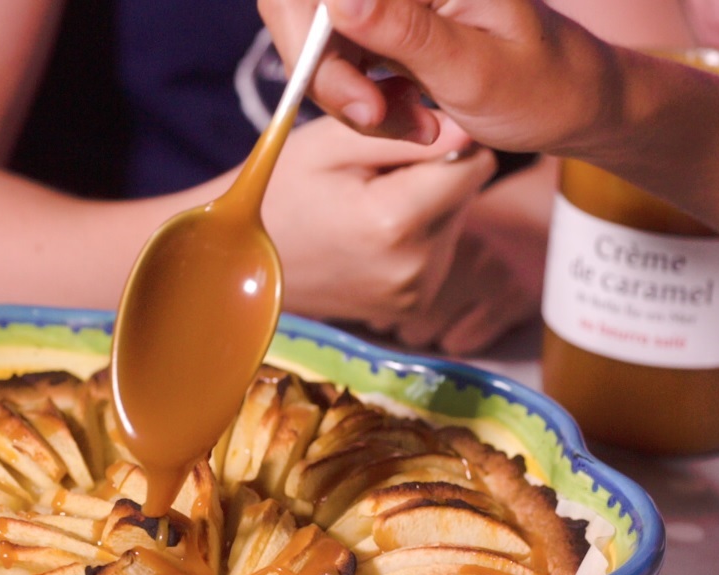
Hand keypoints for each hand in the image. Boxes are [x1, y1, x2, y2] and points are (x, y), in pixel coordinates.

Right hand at [251, 114, 513, 353]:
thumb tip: (468, 126)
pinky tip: (371, 234)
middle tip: (372, 178)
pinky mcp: (413, 305)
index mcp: (393, 221)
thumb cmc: (283, 189)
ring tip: (366, 207)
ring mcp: (414, 293)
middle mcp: (414, 267)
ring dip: (424, 204)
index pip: (473, 161)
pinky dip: (416, 235)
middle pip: (465, 192)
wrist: (245, 259)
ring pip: (455, 220)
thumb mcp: (333, 142)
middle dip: (431, 174)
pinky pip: (439, 249)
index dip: (443, 141)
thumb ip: (404, 130)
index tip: (402, 142)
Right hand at [258, 0, 621, 154]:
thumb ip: (404, 33)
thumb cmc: (546, 87)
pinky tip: (407, 116)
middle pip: (306, 6)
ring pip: (320, 36)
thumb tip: (338, 0)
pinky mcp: (386, 20)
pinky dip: (362, 95)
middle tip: (378, 121)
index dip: (311, 33)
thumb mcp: (475, 70)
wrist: (579, 104)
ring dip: (349, 92)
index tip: (360, 103)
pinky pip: (341, 54)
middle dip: (328, 73)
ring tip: (414, 125)